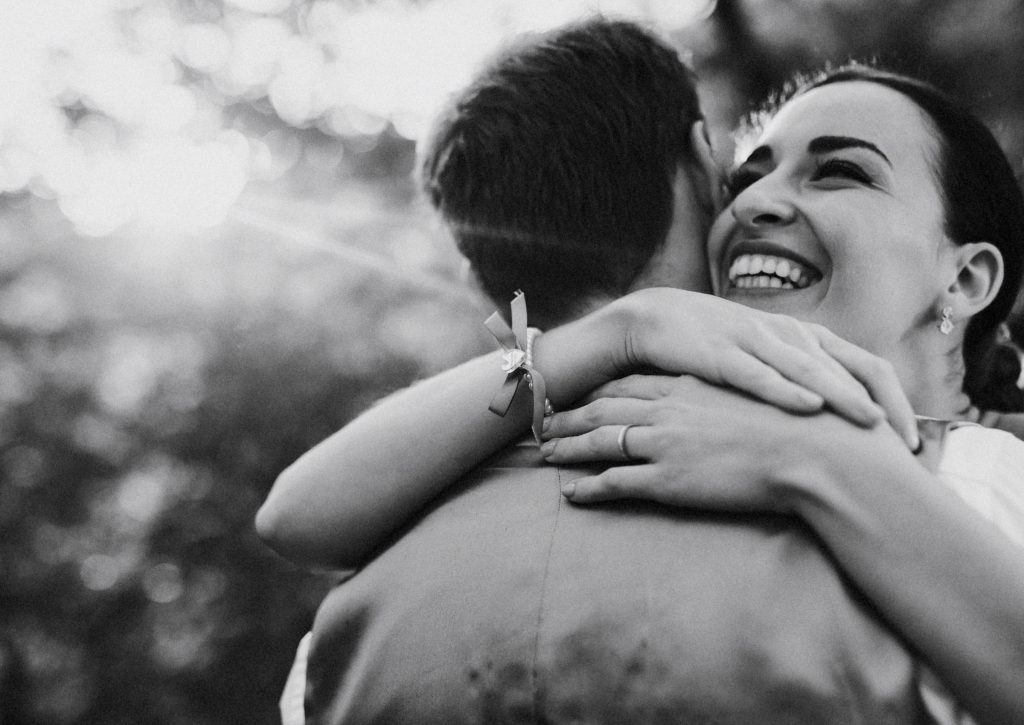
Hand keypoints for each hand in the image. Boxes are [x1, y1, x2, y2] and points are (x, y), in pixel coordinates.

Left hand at [540, 375, 888, 510]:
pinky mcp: (668, 479)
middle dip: (571, 415)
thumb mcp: (758, 394)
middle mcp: (669, 408)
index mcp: (690, 385)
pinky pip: (615, 483)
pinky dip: (589, 488)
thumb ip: (732, 393)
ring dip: (568, 448)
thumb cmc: (799, 424)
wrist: (816, 452)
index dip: (601, 391)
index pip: (631, 384)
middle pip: (604, 409)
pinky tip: (571, 494)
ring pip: (600, 442)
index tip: (581, 395)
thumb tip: (726, 399)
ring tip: (545, 453)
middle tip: (545, 420)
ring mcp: (664, 443)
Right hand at [613, 289, 917, 448]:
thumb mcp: (763, 360)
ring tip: (873, 422)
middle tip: (909, 445)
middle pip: (851, 367)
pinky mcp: (720, 353)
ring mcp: (755, 340)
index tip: (914, 441)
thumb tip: (841, 423)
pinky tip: (808, 407)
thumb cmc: (713, 348)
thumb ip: (799, 381)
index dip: (896, 400)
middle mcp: (789, 334)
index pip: (868, 366)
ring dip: (843, 396)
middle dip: (883, 406)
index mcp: (804, 338)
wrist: (651, 321)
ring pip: (810, 369)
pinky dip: (785, 390)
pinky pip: (758, 374)